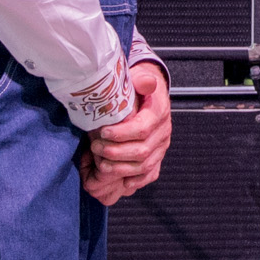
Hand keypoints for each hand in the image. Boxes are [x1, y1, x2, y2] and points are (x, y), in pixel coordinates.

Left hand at [81, 61, 170, 204]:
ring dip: (121, 168)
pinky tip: (122, 181)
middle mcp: (163, 132)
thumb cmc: (139, 88)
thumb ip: (142, 79)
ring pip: (144, 165)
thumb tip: (147, 82)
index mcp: (159, 113)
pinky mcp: (158, 157)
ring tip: (100, 164)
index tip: (102, 132)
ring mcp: (161, 147)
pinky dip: (137, 180)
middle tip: (95, 147)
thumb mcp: (140, 78)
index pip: (141, 129)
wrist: (151, 95)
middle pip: (141, 151)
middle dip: (115, 152)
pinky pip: (151, 174)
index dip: (121, 134)